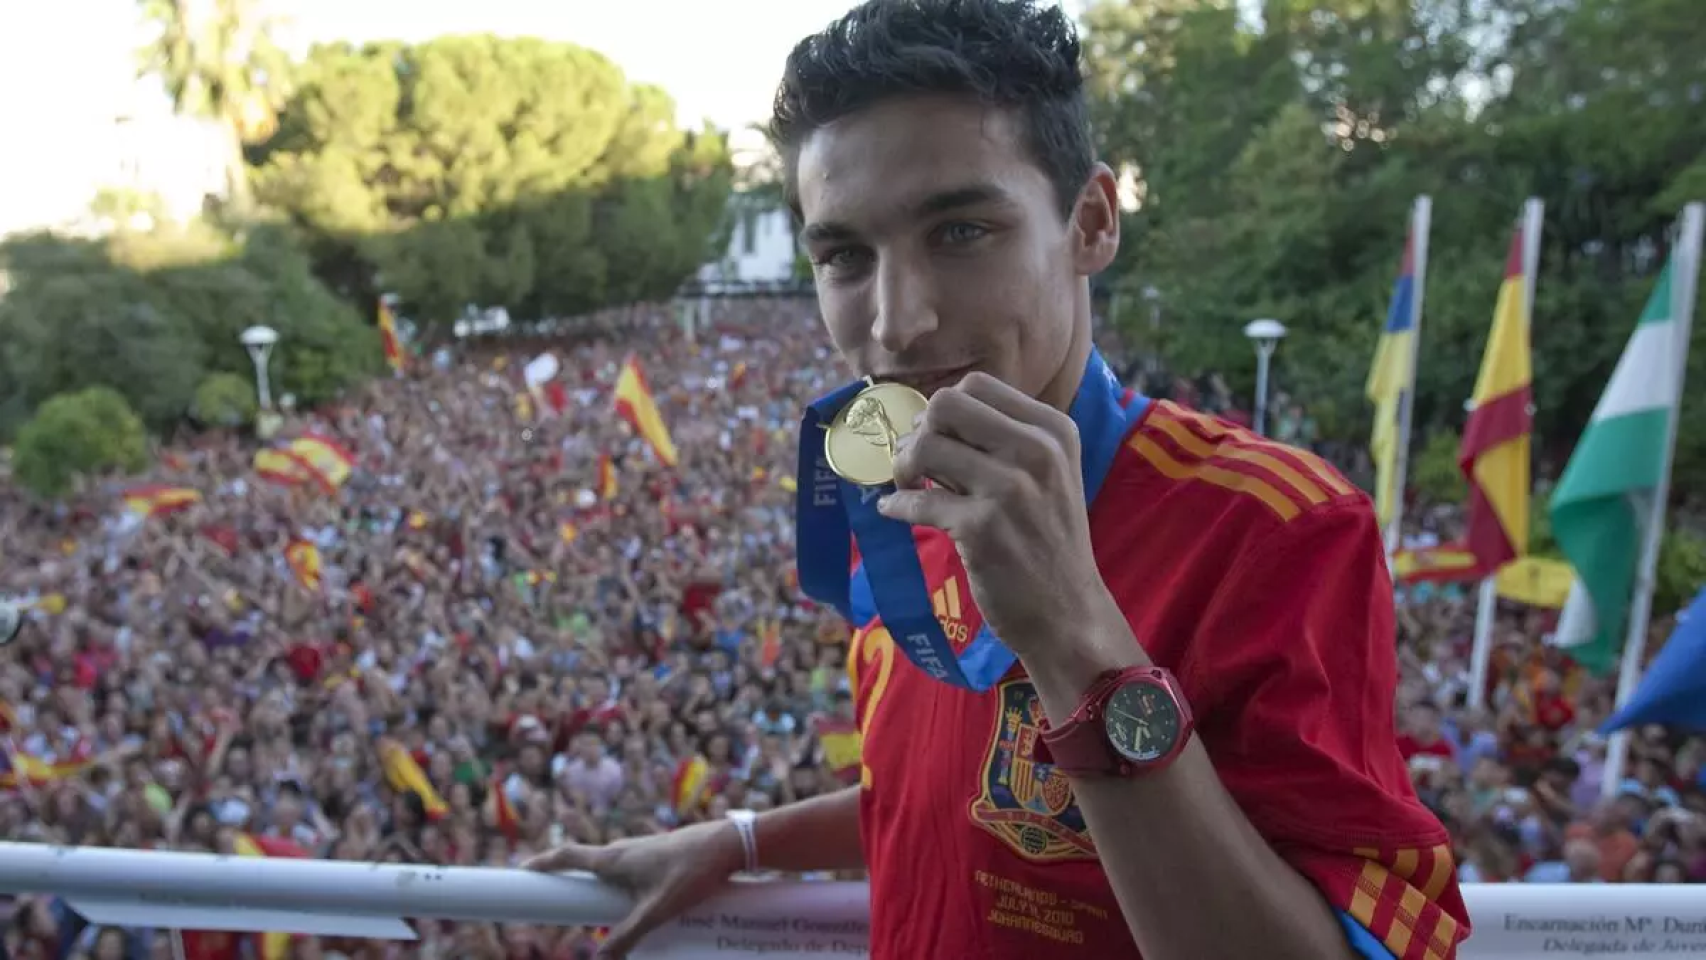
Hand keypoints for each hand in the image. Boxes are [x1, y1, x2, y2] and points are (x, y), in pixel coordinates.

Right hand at [523, 819, 742, 958]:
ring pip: (608, 871)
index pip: (567, 857)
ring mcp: (640, 850)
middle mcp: (622, 849)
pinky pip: (626, 872)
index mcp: (614, 858)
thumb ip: (627, 936)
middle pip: (584, 864)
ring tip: (594, 914)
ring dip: (596, 888)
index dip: (543, 863)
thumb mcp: (657, 911)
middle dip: (567, 882)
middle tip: (553, 901)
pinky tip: (634, 907)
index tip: (522, 870)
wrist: (728, 845)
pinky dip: (618, 888)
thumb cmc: (692, 872)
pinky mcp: (656, 855)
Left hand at [877, 373, 1118, 654]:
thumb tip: (927, 422)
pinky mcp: (981, 527)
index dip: (944, 411)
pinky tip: (895, 513)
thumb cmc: (1049, 542)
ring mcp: (1009, 488)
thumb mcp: (1048, 476)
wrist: (1069, 612)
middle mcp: (1036, 451)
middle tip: (916, 465)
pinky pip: (916, 501)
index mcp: (1053, 430)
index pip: (976, 385)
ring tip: (907, 487)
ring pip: (925, 445)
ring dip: (902, 466)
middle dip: (918, 431)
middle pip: (945, 404)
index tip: (939, 440)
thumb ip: (1002, 442)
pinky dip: (897, 506)